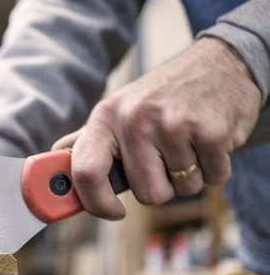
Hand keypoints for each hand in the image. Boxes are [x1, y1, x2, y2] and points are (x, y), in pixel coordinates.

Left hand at [52, 37, 260, 219]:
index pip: (86, 173)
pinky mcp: (212, 131)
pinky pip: (214, 178)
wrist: (221, 62)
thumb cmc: (162, 96)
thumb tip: (52, 164)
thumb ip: (88, 141)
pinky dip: (216, 167)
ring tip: (188, 142)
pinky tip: (209, 140)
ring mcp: (174, 124)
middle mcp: (136, 119)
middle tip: (166, 157)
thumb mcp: (118, 109)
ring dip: (190, 175)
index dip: (97, 204)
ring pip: (182, 189)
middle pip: (148, 194)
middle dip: (161, 185)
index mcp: (106, 116)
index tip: (113, 212)